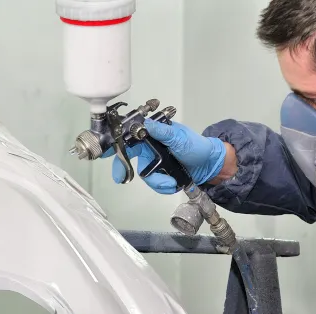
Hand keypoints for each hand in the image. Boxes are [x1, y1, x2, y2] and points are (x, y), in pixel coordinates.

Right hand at [110, 119, 226, 194]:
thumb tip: (147, 125)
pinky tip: (173, 183)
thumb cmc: (197, 146)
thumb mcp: (180, 137)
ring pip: (145, 175)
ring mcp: (155, 163)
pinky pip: (155, 184)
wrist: (210, 165)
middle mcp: (151, 149)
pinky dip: (164, 186)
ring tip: (171, 181)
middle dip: (126, 170)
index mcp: (153, 135)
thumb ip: (162, 132)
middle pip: (131, 160)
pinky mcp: (161, 175)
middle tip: (122, 177)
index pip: (130, 138)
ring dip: (158, 181)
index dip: (116, 145)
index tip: (105, 152)